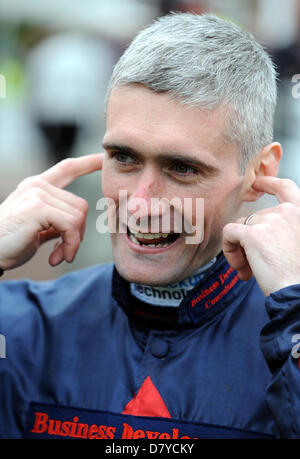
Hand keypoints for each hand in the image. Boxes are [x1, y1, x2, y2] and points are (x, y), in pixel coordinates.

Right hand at [0, 154, 103, 270]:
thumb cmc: (9, 244)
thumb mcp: (37, 229)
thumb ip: (55, 222)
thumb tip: (75, 227)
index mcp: (37, 188)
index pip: (67, 168)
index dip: (87, 163)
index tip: (102, 158)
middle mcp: (37, 186)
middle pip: (80, 206)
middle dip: (77, 233)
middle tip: (64, 252)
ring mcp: (36, 194)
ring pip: (78, 216)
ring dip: (73, 242)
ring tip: (58, 256)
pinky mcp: (37, 207)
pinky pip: (71, 225)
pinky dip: (70, 245)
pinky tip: (57, 258)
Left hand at [222, 176, 299, 295]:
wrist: (295, 292)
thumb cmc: (295, 274)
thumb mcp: (295, 243)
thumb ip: (280, 230)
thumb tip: (253, 232)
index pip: (285, 187)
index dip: (269, 183)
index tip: (257, 184)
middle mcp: (286, 212)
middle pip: (254, 218)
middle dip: (250, 241)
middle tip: (255, 265)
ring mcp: (269, 220)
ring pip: (240, 227)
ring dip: (240, 249)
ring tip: (249, 270)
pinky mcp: (252, 233)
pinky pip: (229, 233)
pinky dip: (229, 250)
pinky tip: (240, 267)